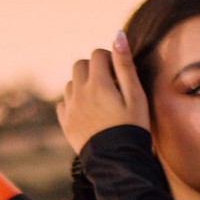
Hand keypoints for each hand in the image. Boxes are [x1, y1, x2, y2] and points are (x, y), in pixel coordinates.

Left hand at [57, 31, 149, 154]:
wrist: (118, 164)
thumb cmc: (132, 129)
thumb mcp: (136, 96)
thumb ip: (125, 65)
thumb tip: (118, 35)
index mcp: (98, 83)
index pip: (98, 54)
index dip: (111, 60)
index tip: (120, 75)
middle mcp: (79, 92)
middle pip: (80, 65)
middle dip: (95, 69)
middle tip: (110, 85)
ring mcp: (70, 109)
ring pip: (71, 83)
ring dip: (83, 85)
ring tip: (100, 100)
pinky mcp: (66, 124)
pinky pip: (64, 103)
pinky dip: (74, 102)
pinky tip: (88, 112)